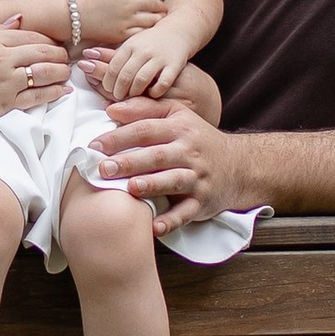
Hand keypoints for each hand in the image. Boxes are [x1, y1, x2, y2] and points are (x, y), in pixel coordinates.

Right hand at [0, 19, 70, 131]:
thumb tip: (19, 19)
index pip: (29, 35)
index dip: (46, 39)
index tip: (54, 43)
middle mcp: (1, 60)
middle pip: (42, 52)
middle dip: (59, 54)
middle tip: (66, 56)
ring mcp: (6, 82)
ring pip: (44, 73)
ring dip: (61, 72)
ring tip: (67, 72)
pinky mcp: (8, 103)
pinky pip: (37, 96)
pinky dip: (53, 92)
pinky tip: (62, 90)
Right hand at [71, 0, 164, 50]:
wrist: (69, 15)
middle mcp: (129, 2)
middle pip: (154, 2)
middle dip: (160, 4)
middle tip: (162, 6)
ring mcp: (126, 19)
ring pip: (152, 19)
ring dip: (157, 18)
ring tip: (159, 19)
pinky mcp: (121, 34)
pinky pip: (141, 33)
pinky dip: (146, 31)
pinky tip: (146, 30)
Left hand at [89, 96, 252, 229]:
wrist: (239, 166)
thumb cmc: (197, 140)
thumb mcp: (177, 116)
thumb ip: (144, 109)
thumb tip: (110, 108)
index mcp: (180, 128)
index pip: (146, 130)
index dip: (120, 136)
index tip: (95, 146)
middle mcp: (190, 152)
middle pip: (157, 155)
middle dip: (129, 162)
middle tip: (103, 168)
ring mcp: (197, 177)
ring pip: (174, 181)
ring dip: (152, 185)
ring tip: (131, 189)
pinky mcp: (202, 201)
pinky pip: (186, 212)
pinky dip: (171, 221)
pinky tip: (154, 227)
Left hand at [99, 19, 194, 101]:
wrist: (177, 31)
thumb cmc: (148, 42)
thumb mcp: (129, 44)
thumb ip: (111, 56)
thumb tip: (86, 63)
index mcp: (130, 46)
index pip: (113, 67)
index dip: (107, 81)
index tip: (107, 89)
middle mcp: (143, 51)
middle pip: (125, 75)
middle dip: (118, 90)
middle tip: (117, 97)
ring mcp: (159, 58)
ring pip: (141, 80)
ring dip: (134, 92)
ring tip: (132, 96)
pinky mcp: (174, 65)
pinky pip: (163, 83)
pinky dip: (155, 91)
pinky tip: (152, 94)